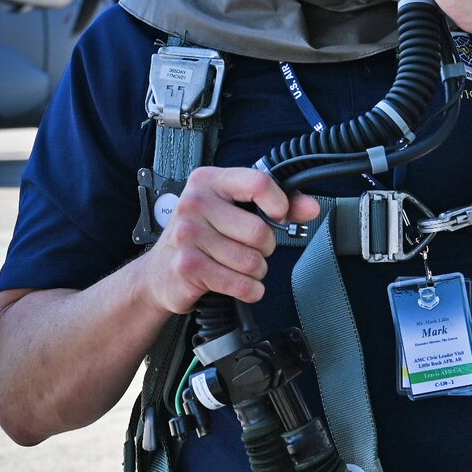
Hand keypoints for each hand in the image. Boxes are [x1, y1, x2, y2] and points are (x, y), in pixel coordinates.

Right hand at [139, 167, 319, 313]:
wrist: (160, 272)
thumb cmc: (204, 236)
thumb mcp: (236, 211)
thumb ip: (278, 204)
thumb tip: (311, 207)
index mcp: (208, 181)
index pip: (258, 183)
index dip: (280, 204)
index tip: (278, 217)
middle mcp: (194, 203)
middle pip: (260, 231)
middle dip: (266, 248)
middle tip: (250, 249)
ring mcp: (188, 235)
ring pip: (252, 261)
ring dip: (256, 271)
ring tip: (238, 266)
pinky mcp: (188, 266)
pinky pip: (241, 284)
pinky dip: (249, 290)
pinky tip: (239, 284)